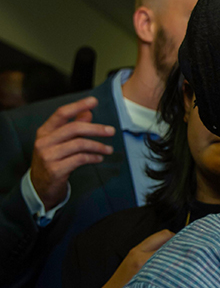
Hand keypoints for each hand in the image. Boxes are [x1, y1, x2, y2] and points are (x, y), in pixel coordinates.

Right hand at [29, 96, 114, 210]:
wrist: (40, 186)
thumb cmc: (53, 160)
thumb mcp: (59, 142)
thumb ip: (73, 127)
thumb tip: (88, 113)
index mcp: (44, 131)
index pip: (61, 114)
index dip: (78, 106)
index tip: (93, 101)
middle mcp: (44, 142)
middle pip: (74, 128)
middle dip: (96, 128)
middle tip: (111, 131)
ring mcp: (48, 156)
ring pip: (79, 144)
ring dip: (98, 146)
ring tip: (109, 149)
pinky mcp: (55, 170)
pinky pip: (80, 159)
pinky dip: (93, 157)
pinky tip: (99, 158)